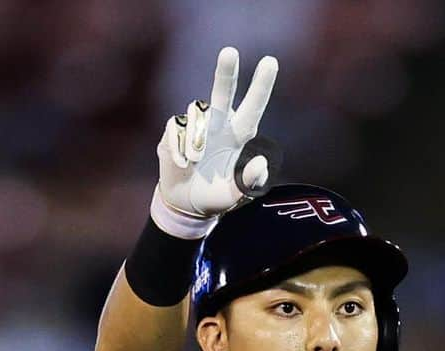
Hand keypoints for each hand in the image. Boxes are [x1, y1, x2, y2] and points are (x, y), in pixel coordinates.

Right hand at [157, 47, 278, 221]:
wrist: (186, 205)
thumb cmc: (216, 197)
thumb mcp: (236, 195)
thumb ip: (250, 182)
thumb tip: (261, 162)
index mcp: (238, 135)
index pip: (252, 107)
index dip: (261, 86)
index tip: (271, 61)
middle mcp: (218, 123)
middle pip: (222, 91)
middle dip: (226, 72)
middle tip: (230, 52)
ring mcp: (195, 125)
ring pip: (196, 117)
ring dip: (196, 143)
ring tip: (196, 163)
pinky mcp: (174, 130)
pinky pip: (176, 130)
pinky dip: (180, 151)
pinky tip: (183, 165)